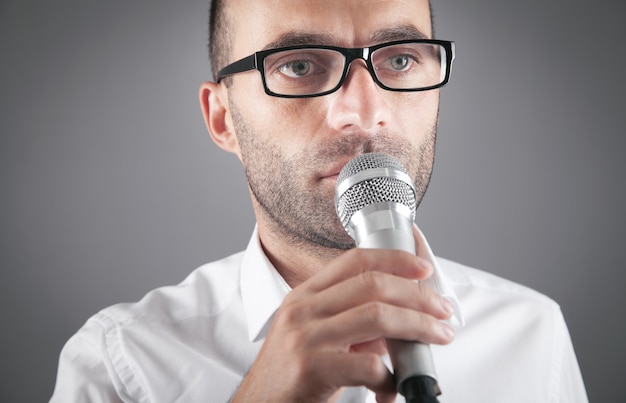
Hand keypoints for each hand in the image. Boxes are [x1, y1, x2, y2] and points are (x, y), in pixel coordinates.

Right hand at [231, 248, 454, 402]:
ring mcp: (306, 336)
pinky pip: (368, 364)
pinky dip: (391, 375)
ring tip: (437, 336)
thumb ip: (354, 322)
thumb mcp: (316, 336)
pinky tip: (393, 384)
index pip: (354, 261)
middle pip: (372, 284)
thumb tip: (402, 318)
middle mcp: (303, 309)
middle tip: (441, 310)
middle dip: (417, 295)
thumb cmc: (291, 374)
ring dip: (418, 326)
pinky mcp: (312, 368)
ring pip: (377, 317)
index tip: (423, 269)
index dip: (394, 259)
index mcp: (305, 295)